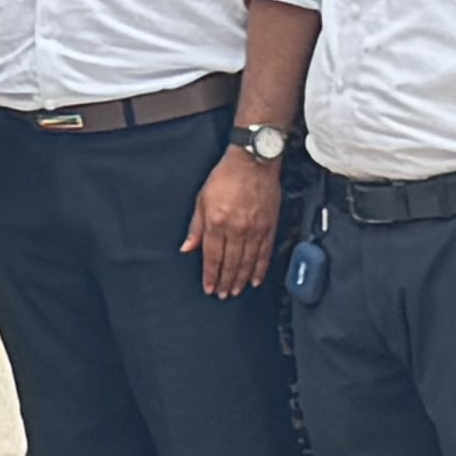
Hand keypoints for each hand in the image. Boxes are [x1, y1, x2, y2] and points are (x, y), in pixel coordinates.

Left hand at [186, 143, 282, 298]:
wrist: (253, 161)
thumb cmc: (225, 176)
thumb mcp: (202, 198)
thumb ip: (195, 226)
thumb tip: (187, 247)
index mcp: (216, 222)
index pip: (212, 256)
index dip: (210, 275)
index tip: (209, 287)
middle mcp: (236, 229)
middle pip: (230, 263)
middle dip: (225, 281)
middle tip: (223, 294)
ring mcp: (254, 229)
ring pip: (247, 262)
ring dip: (241, 279)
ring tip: (236, 291)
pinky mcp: (269, 226)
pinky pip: (265, 253)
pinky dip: (260, 268)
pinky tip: (256, 279)